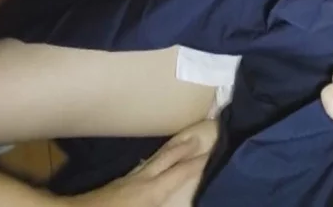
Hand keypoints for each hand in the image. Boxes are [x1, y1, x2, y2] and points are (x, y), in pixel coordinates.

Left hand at [69, 120, 218, 206]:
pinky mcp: (118, 184)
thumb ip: (159, 202)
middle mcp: (141, 179)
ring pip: (155, 159)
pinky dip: (157, 161)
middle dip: (187, 146)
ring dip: (172, 150)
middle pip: (168, 157)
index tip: (214, 151)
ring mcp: (128, 179)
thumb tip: (179, 199)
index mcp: (150, 190)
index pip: (181, 172)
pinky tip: (155, 164)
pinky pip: (145, 167)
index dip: (199, 162)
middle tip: (203, 132)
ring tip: (185, 141)